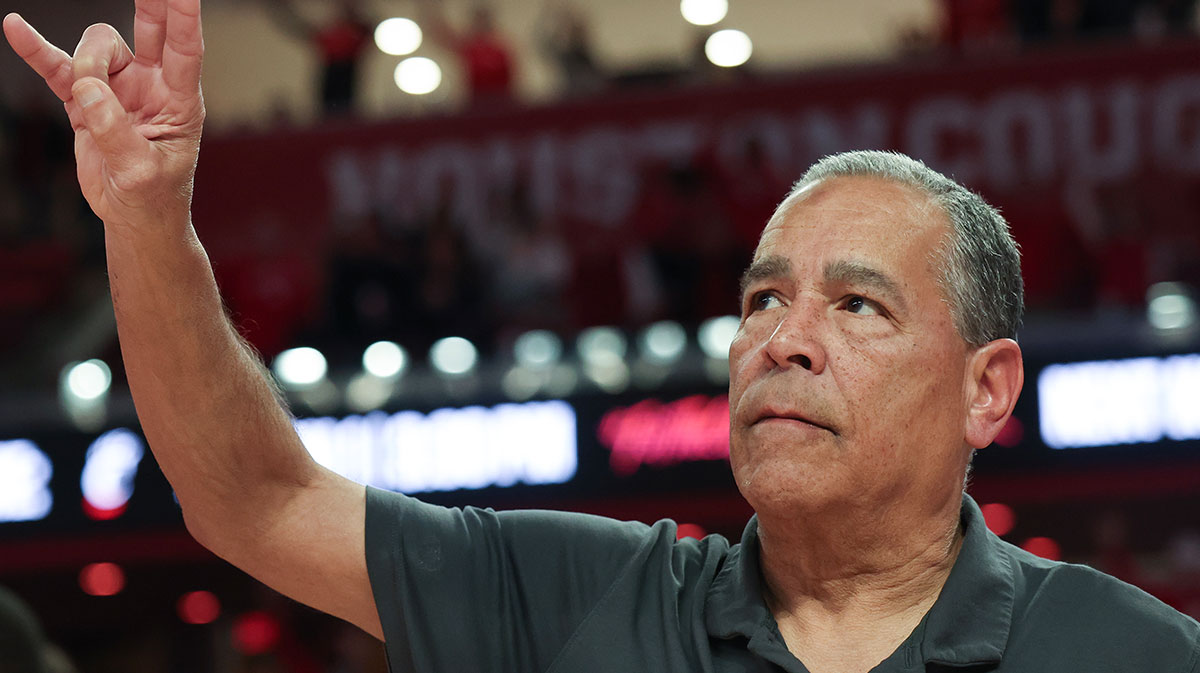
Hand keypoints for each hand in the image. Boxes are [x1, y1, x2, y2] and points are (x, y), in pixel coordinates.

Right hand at [3, 0, 204, 231]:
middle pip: (149, 29)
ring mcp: (118, 88)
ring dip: (86, 62)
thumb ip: (115, 131)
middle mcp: (152, 86)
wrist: (132, 217)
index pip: (185, 50)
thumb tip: (88, 90)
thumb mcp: (140, 172)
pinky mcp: (85, 98)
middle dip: (150, 2)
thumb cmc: (153, 197)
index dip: (185, 17)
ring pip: (98, 47)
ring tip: (84, 95)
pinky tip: (17, 28)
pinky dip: (38, 50)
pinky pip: (59, 66)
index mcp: (180, 101)